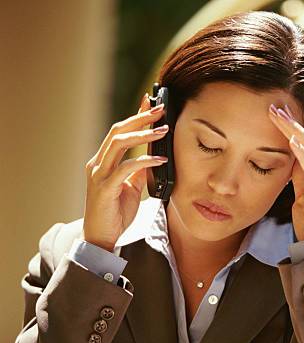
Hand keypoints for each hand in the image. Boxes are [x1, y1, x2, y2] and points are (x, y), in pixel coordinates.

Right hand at [83, 93, 168, 251]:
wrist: (101, 237)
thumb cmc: (115, 212)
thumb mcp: (131, 187)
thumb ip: (139, 171)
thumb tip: (153, 158)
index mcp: (103, 161)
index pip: (119, 132)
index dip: (135, 115)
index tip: (150, 102)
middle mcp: (98, 163)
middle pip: (117, 131)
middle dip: (140, 118)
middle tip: (160, 110)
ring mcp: (99, 174)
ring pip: (118, 144)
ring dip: (142, 135)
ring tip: (163, 131)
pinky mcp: (105, 188)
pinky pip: (125, 169)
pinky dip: (144, 162)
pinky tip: (159, 161)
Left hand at [268, 104, 303, 240]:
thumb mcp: (300, 195)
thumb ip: (296, 177)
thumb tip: (287, 160)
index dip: (292, 128)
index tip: (277, 112)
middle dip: (292, 123)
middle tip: (275, 107)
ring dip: (295, 131)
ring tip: (280, 117)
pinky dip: (302, 154)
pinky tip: (292, 141)